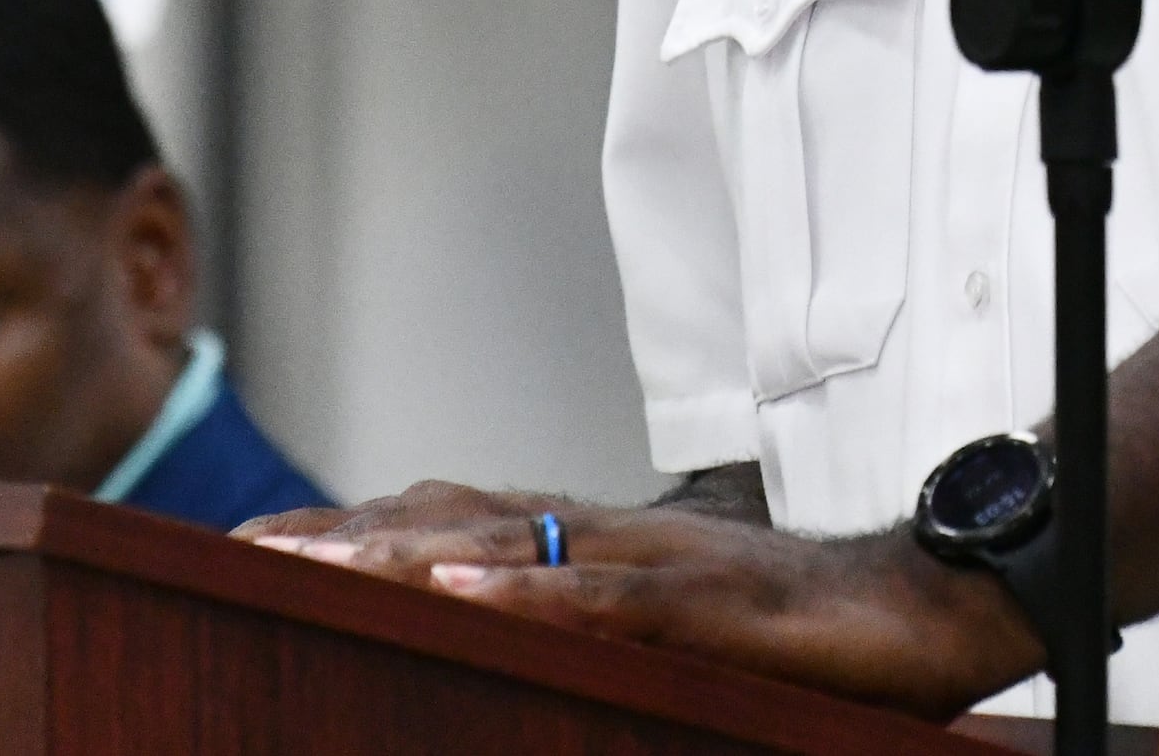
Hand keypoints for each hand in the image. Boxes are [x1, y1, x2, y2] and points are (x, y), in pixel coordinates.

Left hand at [250, 487, 1040, 719]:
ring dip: (402, 551)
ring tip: (312, 559)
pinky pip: (600, 594)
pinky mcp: (701, 602)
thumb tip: (499, 641)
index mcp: (592, 546)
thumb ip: (586, 629)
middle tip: (237, 546)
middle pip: (449, 517)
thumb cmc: (797, 630)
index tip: (250, 541)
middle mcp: (606, 536)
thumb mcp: (668, 633)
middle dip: (341, 532)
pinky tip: (462, 590)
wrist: (920, 609)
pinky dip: (526, 590)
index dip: (350, 527)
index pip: (446, 520)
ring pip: (505, 542)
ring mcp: (651, 563)